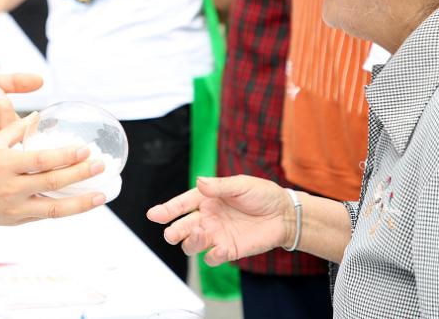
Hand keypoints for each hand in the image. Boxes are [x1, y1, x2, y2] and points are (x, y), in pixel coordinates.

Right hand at [0, 113, 105, 224]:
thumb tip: (38, 116)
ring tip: (100, 195)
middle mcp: (10, 188)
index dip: (66, 156)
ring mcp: (13, 208)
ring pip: (54, 208)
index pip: (42, 160)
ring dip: (80, 203)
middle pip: (53, 183)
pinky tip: (79, 203)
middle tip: (100, 166)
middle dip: (80, 174)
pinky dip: (63, 210)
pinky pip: (44, 215)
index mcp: (4, 164)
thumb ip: (15, 129)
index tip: (85, 149)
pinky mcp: (15, 221)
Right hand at [146, 175, 293, 265]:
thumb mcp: (241, 184)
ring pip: (193, 243)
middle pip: (183, 227)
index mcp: (208, 199)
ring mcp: (217, 235)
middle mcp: (208, 218)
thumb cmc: (263, 195)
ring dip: (191, 242)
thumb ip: (219, 186)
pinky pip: (213, 256)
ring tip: (200, 235)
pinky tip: (220, 249)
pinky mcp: (228, 249)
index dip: (167, 209)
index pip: (182, 204)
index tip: (154, 215)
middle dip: (174, 231)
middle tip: (171, 233)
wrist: (284, 215)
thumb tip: (199, 181)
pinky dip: (212, 255)